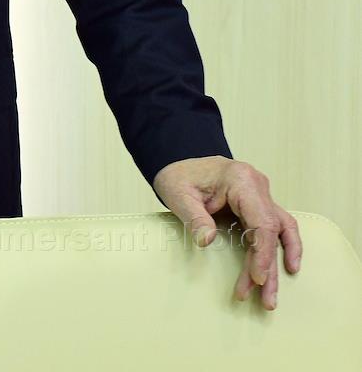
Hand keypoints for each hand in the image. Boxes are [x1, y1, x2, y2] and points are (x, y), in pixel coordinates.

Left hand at [152, 155, 301, 309]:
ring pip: (279, 231)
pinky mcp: (257, 202)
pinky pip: (276, 227)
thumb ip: (194, 218)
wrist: (177, 161)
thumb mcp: (178, 195)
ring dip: (277, 263)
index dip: (263, 254)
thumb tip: (206, 241)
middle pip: (272, 231)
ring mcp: (260, 193)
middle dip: (269, 267)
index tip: (257, 279)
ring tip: (271, 296)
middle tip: (265, 300)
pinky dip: (281, 247)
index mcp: (241, 180)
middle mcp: (257, 185)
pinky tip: (285, 268)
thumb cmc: (178, 176)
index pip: (262, 222)